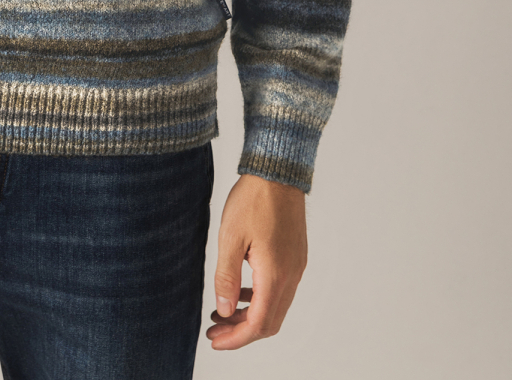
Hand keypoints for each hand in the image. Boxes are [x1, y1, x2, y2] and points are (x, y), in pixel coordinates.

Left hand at [206, 173, 307, 349]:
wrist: (278, 171)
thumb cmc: (253, 199)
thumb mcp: (230, 237)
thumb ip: (227, 277)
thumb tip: (225, 311)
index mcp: (275, 274)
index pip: (258, 324)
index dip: (236, 338)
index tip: (214, 340)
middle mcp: (291, 276)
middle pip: (269, 322)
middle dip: (241, 332)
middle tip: (214, 331)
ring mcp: (296, 266)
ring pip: (276, 307)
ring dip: (251, 316)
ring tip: (222, 312)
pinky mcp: (295, 257)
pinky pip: (280, 290)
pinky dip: (260, 299)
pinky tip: (241, 292)